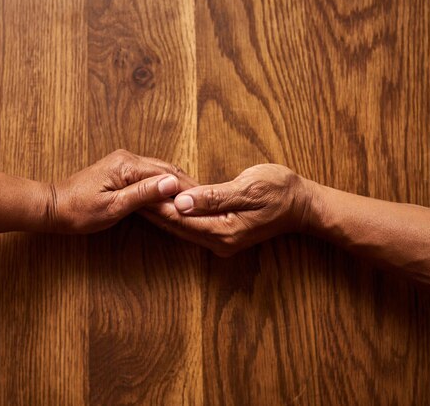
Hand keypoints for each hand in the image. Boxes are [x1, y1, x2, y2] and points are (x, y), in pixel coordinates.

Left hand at [47, 149, 197, 233]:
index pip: (167, 174)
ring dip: (176, 183)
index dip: (187, 188)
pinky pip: (149, 174)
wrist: (53, 207)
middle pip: (166, 169)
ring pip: (159, 170)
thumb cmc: (78, 211)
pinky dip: (164, 184)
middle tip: (205, 200)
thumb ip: (144, 194)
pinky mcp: (120, 169)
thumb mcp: (113, 207)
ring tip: (194, 199)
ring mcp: (123, 162)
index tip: (204, 200)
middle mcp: (127, 158)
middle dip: (186, 184)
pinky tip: (172, 194)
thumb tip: (172, 183)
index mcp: (127, 165)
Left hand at [140, 164, 312, 256]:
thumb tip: (180, 202)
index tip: (135, 193)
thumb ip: (213, 197)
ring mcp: (221, 240)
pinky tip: (162, 205)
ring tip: (136, 200)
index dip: (155, 205)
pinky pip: (192, 226)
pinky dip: (176, 215)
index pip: (179, 219)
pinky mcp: (222, 233)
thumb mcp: (248, 189)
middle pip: (176, 226)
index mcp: (224, 230)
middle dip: (151, 212)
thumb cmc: (279, 191)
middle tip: (126, 197)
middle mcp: (219, 241)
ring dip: (160, 214)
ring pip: (182, 227)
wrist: (303, 205)